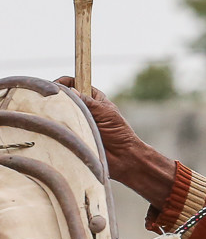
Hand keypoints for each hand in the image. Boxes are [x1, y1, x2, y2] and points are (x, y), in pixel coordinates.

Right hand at [56, 78, 174, 206]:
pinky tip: (54, 128)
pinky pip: (58, 127)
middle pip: (64, 97)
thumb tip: (71, 91)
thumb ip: (89, 102)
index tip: (55, 87)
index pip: (74, 82)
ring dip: (55, 113)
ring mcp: (76, 120)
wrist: (122, 157)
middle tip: (50, 102)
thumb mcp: (106, 113)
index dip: (64, 82)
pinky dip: (55, 126)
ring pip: (59, 112)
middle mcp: (83, 107)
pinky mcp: (72, 134)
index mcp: (93, 98)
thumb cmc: (120, 133)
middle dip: (56, 97)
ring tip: (53, 116)